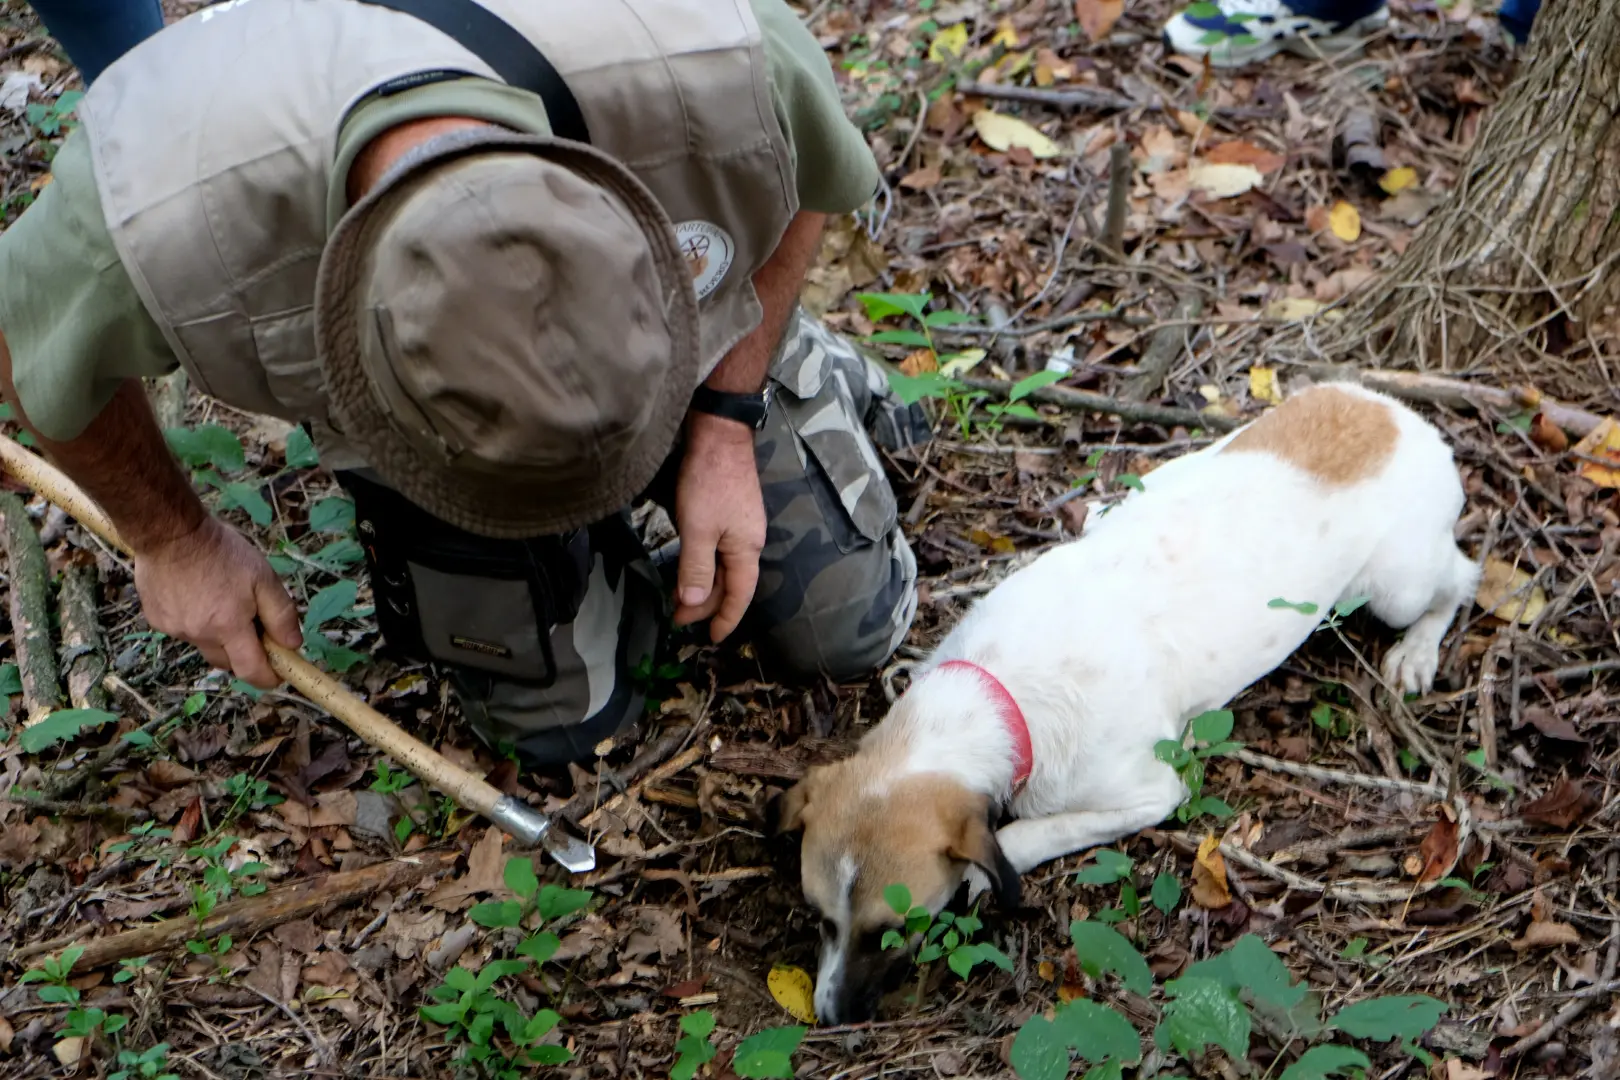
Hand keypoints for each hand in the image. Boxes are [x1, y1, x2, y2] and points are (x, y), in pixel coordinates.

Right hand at [133, 516, 303, 688]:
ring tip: (221, 599)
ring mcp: (175, 629)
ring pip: (206, 646)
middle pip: (228, 662)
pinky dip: (196, 622)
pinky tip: (197, 595)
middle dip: (245, 654)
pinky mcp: (157, 620)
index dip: (269, 677)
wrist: (171, 532)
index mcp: (228, 627)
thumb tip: (293, 645)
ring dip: (219, 635)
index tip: (280, 673)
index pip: (252, 671)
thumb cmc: (223, 552)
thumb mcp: (263, 578)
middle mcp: (199, 635)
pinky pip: (185, 631)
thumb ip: (281, 615)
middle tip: (254, 626)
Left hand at [673, 414, 765, 642]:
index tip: (712, 637)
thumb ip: (696, 568)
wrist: (719, 435)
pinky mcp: (731, 512)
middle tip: (679, 617)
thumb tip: (692, 604)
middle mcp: (750, 541)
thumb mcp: (697, 529)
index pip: (740, 595)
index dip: (726, 618)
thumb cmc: (709, 481)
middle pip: (732, 583)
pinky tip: (694, 566)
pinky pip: (722, 551)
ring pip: (726, 567)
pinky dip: (707, 566)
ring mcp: (742, 525)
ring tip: (681, 597)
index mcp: (747, 549)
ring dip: (705, 585)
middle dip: (707, 603)